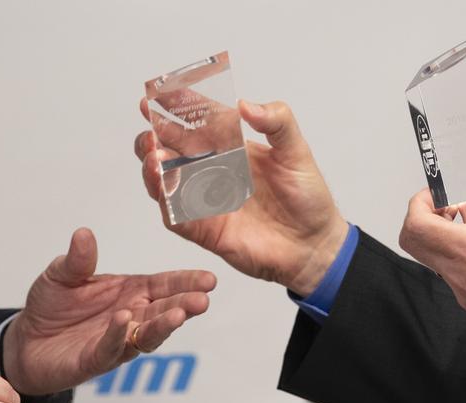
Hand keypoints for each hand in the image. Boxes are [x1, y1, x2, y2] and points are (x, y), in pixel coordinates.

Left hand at [2, 228, 215, 395]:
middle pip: (165, 311)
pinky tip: (126, 320)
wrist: (27, 341)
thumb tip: (84, 234)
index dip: (187, 282)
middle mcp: (131, 317)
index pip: (165, 286)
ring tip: (178, 314)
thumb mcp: (62, 274)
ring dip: (163, 326)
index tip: (209, 278)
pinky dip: (119, 335)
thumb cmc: (52, 306)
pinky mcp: (95, 360)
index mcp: (131, 292)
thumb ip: (77, 259)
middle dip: (185, 305)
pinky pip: (111, 348)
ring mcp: (117, 341)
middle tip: (203, 300)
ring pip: (147, 335)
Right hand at [134, 98, 349, 295]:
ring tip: (153, 156)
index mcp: (229, 148)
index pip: (194, 123)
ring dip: (152, 168)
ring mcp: (205, 201)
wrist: (313, 243)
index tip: (157, 95)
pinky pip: (175, 216)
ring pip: (164, 182)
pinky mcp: (205, 229)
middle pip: (168, 151)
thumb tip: (246, 104)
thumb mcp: (296, 150)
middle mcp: (211, 172)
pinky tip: (163, 187)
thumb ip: (277, 121)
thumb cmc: (307, 198)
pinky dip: (165, 202)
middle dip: (152, 138)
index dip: (174, 108)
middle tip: (151, 130)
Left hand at [398, 160, 465, 371]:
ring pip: (432, 256)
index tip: (436, 192)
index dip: (418, 203)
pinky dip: (457, 250)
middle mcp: (459, 273)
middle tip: (446, 203)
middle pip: (414, 241)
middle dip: (424, 216)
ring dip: (443, 232)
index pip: (417, 225)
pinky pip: (450, 270)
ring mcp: (463, 290)